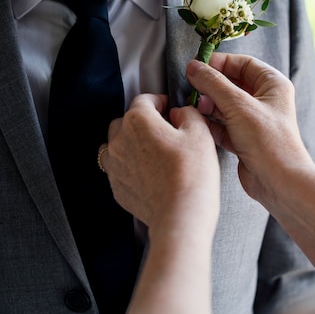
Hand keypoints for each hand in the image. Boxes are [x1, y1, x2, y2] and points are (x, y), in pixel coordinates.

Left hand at [102, 93, 220, 233]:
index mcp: (138, 120)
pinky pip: (119, 168)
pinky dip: (131, 166)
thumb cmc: (191, 174)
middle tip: (165, 130)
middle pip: (126, 120)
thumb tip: (180, 113)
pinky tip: (151, 172)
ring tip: (154, 152)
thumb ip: (188, 113)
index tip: (169, 107)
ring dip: (132, 143)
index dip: (160, 101)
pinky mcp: (117, 186)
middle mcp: (120, 140)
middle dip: (144, 121)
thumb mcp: (199, 132)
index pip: (144, 99)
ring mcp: (115, 165)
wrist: (181, 214)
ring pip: (117, 144)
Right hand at [186, 53, 313, 216]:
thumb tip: (193, 67)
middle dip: (210, 85)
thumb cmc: (268, 141)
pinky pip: (222, 124)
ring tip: (193, 106)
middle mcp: (264, 100)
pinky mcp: (244, 139)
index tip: (197, 66)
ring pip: (224, 104)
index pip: (242, 63)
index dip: (219, 63)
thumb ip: (213, 83)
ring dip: (208, 104)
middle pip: (231, 83)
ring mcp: (253, 120)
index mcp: (272, 84)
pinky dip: (210, 123)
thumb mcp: (238, 105)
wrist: (279, 182)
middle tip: (191, 87)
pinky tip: (198, 123)